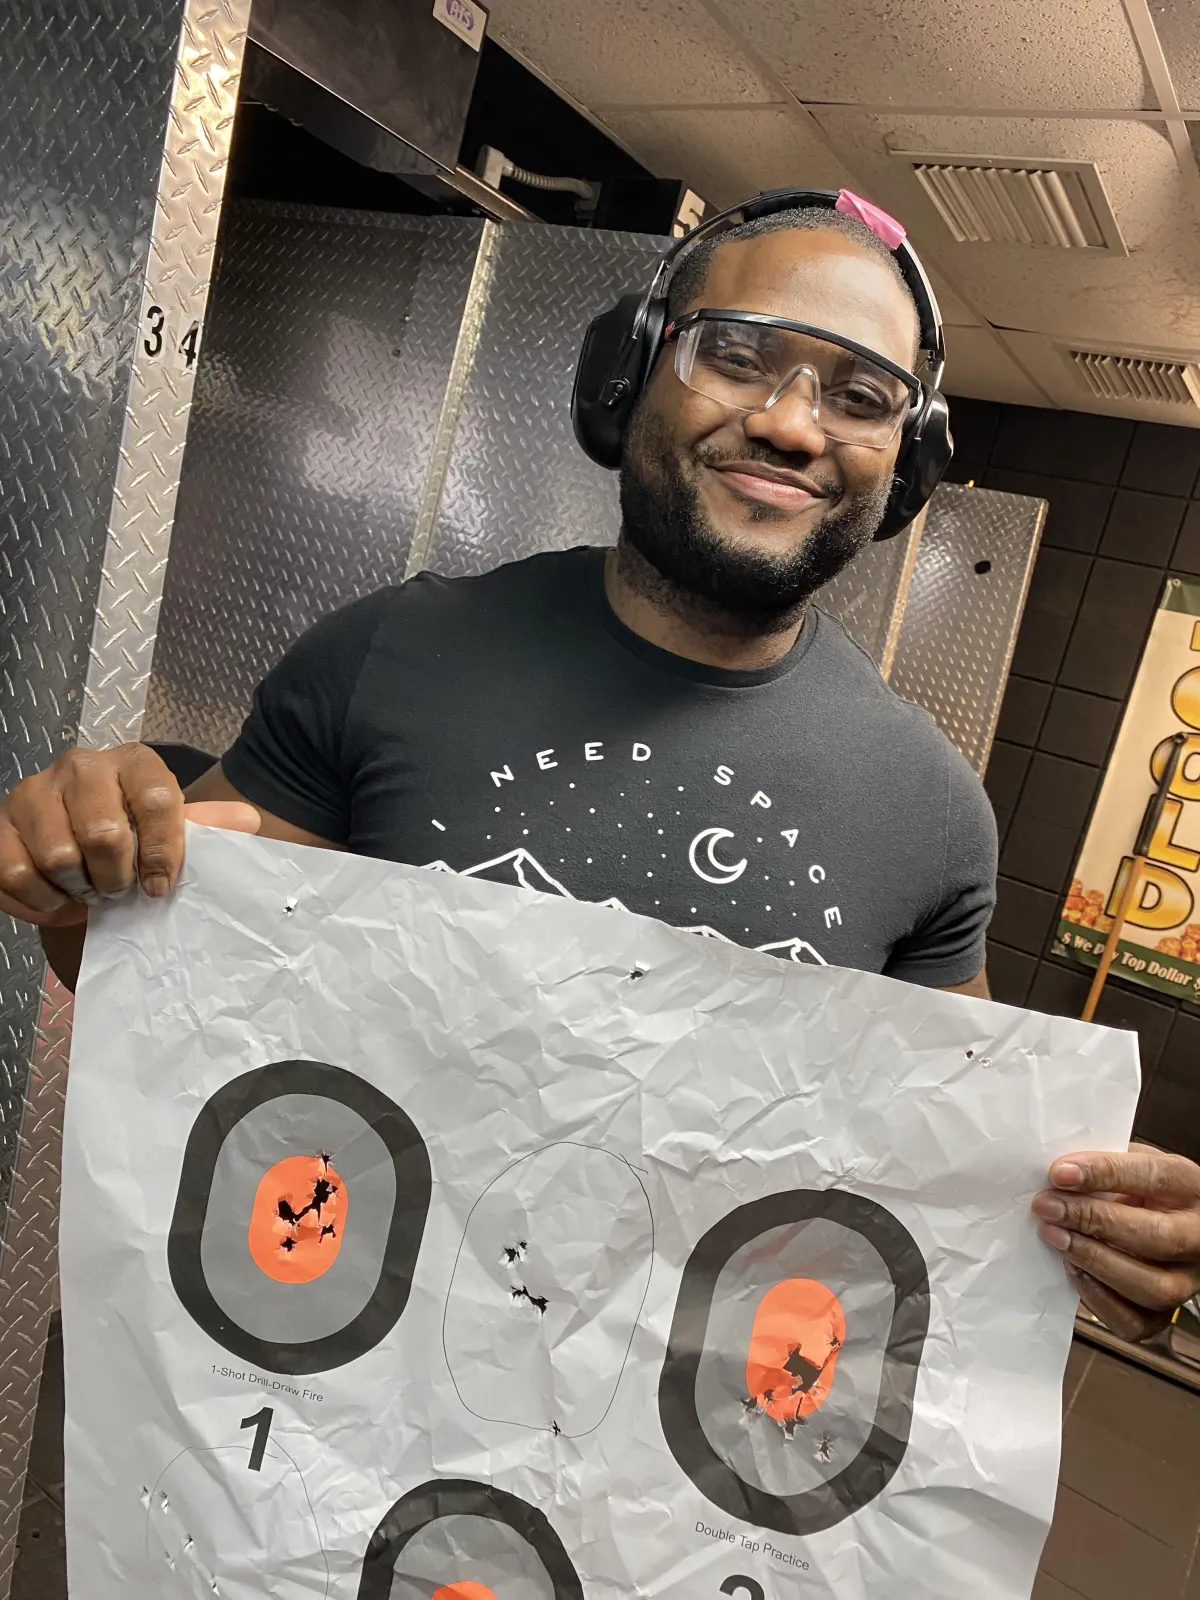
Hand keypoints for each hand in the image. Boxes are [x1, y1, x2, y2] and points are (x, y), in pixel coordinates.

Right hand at [0, 744, 259, 926]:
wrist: (76, 836)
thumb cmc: (134, 833)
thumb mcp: (174, 826)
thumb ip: (211, 825)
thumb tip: (247, 820)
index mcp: (133, 762)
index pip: (159, 801)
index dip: (164, 852)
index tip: (160, 886)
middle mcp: (81, 766)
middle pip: (104, 834)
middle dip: (116, 877)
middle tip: (119, 890)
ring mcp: (35, 791)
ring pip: (58, 856)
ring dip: (79, 889)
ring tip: (90, 891)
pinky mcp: (0, 824)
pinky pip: (16, 872)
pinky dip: (41, 900)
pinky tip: (58, 898)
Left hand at [1032, 1144, 1199, 1341]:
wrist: (1161, 1227)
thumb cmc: (1140, 1193)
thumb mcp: (1132, 1166)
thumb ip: (1105, 1165)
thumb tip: (1061, 1175)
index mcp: (1191, 1189)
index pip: (1155, 1178)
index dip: (1104, 1173)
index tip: (1061, 1174)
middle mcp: (1198, 1238)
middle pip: (1158, 1236)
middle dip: (1095, 1220)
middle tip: (1049, 1206)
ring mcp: (1186, 1281)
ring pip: (1152, 1286)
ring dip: (1094, 1260)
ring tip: (1055, 1236)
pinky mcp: (1163, 1314)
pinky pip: (1135, 1322)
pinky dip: (1097, 1297)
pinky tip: (1072, 1268)